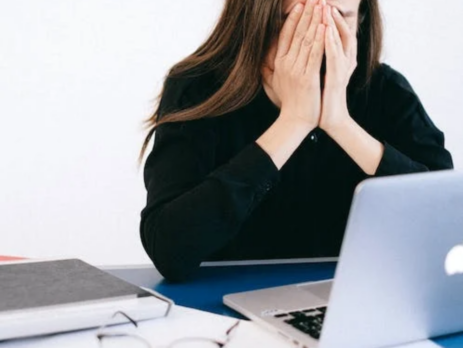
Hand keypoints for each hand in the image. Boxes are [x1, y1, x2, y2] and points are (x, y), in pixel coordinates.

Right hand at [261, 0, 325, 130]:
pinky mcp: (307, 78)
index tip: (300, 3)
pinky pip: (315, 54)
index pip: (286, 35)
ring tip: (322, 5)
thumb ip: (271, 69)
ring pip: (306, 40)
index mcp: (279, 63)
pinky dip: (320, 39)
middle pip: (297, 33)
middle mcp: (285, 64)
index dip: (293, 18)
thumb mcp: (276, 82)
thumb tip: (264, 60)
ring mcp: (296, 70)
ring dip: (315, 20)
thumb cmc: (289, 102)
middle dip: (307, 13)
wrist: (294, 120)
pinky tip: (325, 26)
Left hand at [320, 5, 357, 132]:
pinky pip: (335, 56)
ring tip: (325, 8)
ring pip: (339, 40)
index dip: (324, 18)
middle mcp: (343, 60)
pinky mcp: (338, 77)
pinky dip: (331, 42)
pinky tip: (325, 30)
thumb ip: (312, 61)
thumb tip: (299, 49)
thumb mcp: (315, 75)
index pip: (331, 33)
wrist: (329, 119)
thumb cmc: (320, 98)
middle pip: (338, 32)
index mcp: (336, 59)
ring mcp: (342, 68)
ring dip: (332, 23)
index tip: (313, 5)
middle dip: (329, 15)